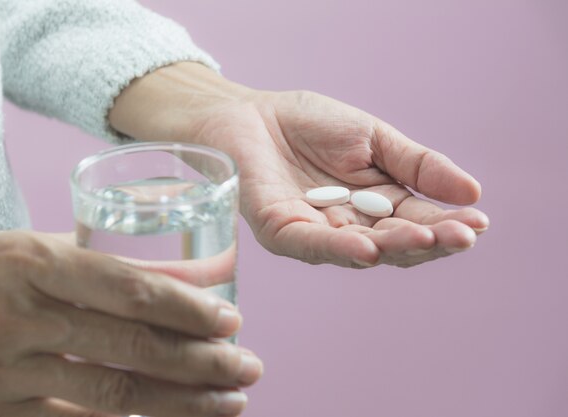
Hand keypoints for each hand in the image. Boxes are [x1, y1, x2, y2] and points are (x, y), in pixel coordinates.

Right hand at [0, 231, 261, 416]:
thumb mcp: (49, 248)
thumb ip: (120, 261)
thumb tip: (203, 272)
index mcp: (36, 261)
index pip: (131, 290)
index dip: (188, 310)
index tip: (232, 322)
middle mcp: (19, 316)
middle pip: (131, 348)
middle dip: (202, 363)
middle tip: (248, 368)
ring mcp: (2, 371)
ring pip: (112, 396)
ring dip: (182, 403)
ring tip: (229, 402)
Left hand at [109, 63, 488, 267]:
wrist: (249, 113)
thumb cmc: (307, 124)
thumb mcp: (374, 138)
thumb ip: (416, 164)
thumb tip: (472, 192)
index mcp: (374, 204)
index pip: (416, 222)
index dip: (446, 225)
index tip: (477, 222)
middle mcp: (348, 226)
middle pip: (394, 245)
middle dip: (428, 242)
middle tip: (462, 236)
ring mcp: (315, 232)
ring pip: (360, 249)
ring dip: (394, 247)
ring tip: (428, 239)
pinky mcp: (281, 230)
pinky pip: (313, 244)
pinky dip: (340, 247)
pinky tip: (369, 247)